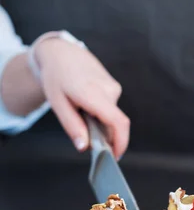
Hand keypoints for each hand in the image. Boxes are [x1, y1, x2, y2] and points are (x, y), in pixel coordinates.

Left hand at [36, 39, 129, 158]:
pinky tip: (86, 105)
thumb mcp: (58, 104)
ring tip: (80, 113)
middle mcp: (108, 90)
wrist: (61, 54)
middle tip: (85, 135)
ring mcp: (114, 87)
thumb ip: (72, 127)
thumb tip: (84, 147)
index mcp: (93, 93)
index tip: (115, 156)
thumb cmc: (56, 77)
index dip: (121, 142)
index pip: (118, 122)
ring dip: (100, 123)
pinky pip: (111, 109)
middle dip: (104, 136)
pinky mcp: (114, 87)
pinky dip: (101, 115)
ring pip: (112, 117)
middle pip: (114, 124)